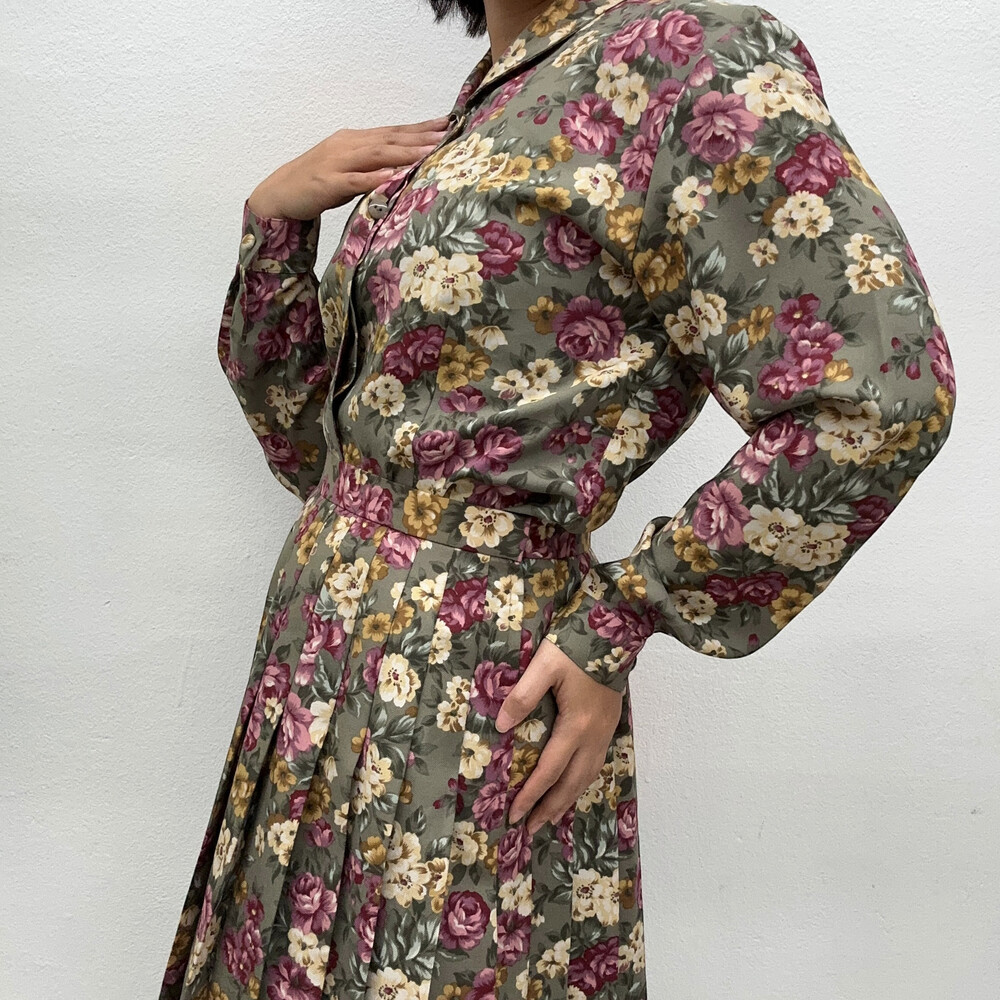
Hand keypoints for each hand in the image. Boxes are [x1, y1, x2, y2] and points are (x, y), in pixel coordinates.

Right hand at [246, 114, 453, 220]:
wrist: (280, 193)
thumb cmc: (319, 185)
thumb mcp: (350, 172)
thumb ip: (374, 168)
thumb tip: (405, 171)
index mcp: (354, 140)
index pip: (392, 131)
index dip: (419, 128)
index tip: (446, 124)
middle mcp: (347, 145)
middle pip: (389, 139)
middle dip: (419, 137)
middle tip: (446, 134)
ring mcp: (337, 162)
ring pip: (376, 155)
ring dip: (404, 153)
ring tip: (429, 152)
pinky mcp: (328, 183)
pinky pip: (356, 180)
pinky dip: (375, 177)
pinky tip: (393, 175)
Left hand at [496, 637, 622, 835]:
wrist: (616, 632)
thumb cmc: (576, 646)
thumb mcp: (544, 665)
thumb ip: (523, 696)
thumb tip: (501, 726)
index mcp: (577, 725)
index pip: (550, 770)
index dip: (531, 795)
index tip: (514, 814)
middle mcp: (594, 736)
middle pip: (571, 783)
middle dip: (550, 808)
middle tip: (530, 828)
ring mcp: (605, 732)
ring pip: (586, 777)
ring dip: (567, 799)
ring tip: (550, 815)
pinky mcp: (610, 725)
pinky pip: (595, 765)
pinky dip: (581, 782)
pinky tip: (573, 785)